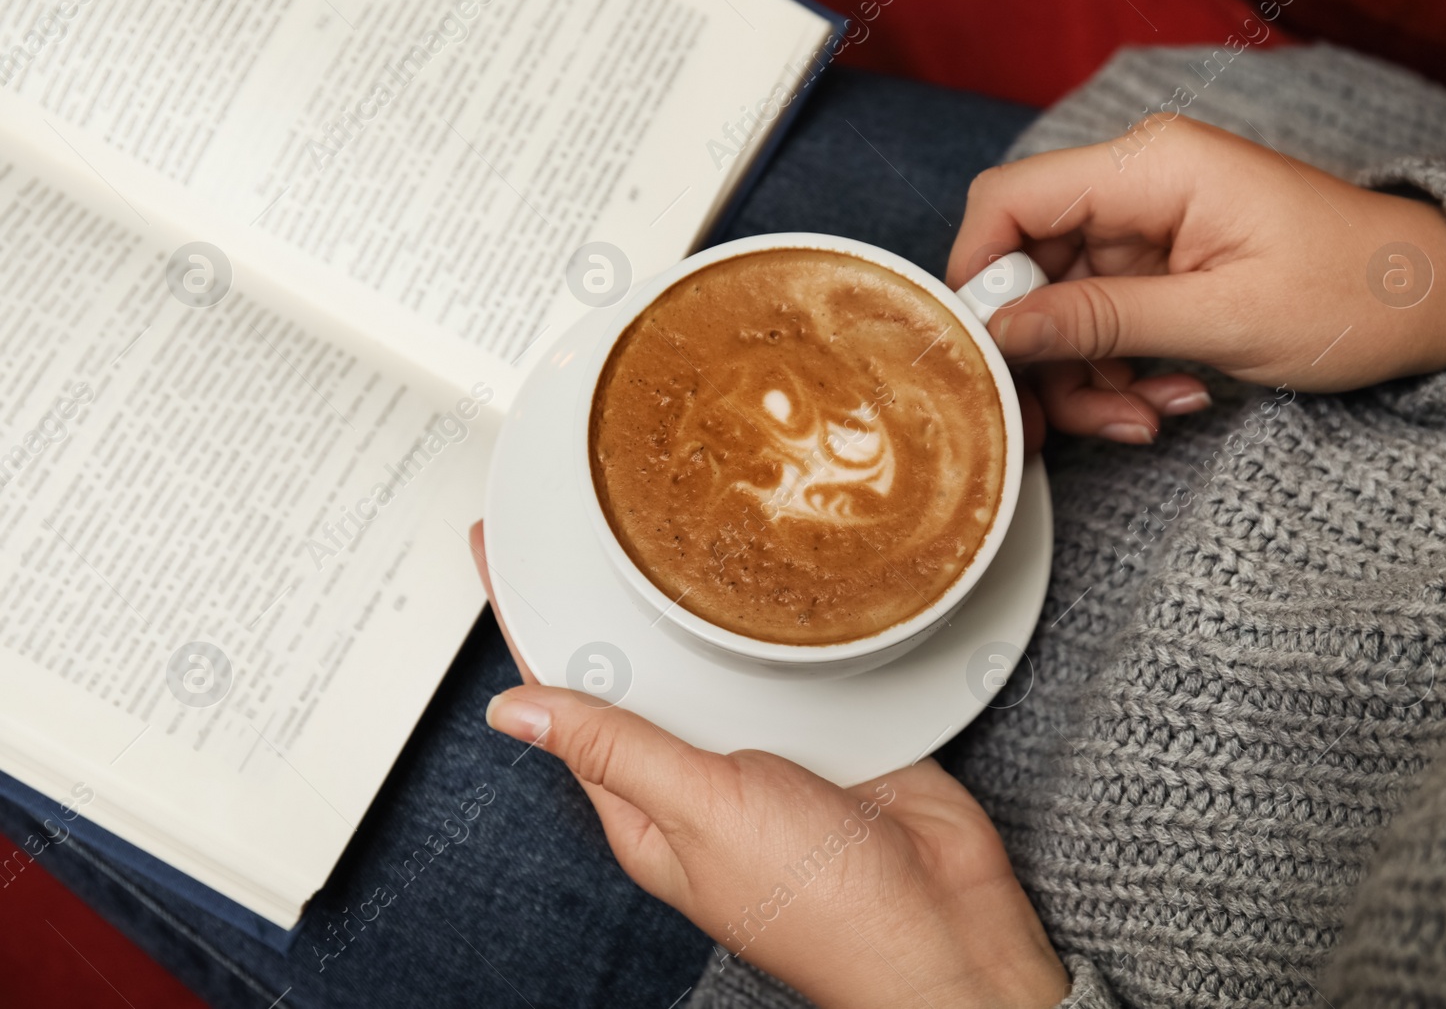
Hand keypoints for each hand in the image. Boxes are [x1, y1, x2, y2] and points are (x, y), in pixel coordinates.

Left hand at [468, 523, 1067, 1008]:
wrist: (944, 928)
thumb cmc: (820, 903)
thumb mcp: (700, 812)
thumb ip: (618, 752)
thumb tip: (514, 711)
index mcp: (648, 807)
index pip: (566, 700)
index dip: (531, 626)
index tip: (502, 555)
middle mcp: (701, 775)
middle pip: (638, 670)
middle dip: (605, 598)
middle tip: (575, 516)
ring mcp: (767, 751)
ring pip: (714, 661)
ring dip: (693, 604)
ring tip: (659, 528)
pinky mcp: (830, 730)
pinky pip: (787, 665)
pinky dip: (774, 623)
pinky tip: (767, 580)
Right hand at [949, 115, 1445, 446]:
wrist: (1432, 304)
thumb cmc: (1353, 293)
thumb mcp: (1223, 317)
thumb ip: (1103, 320)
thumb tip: (1002, 328)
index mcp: (1151, 167)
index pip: (1010, 200)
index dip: (978, 274)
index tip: (988, 352)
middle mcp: (1135, 189)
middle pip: (1028, 268)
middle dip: (1041, 353)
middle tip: (1058, 422)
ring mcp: (1143, 232)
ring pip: (1057, 311)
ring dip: (1085, 378)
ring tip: (1146, 417)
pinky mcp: (1155, 272)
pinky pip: (1099, 327)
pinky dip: (1117, 375)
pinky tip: (1168, 400)